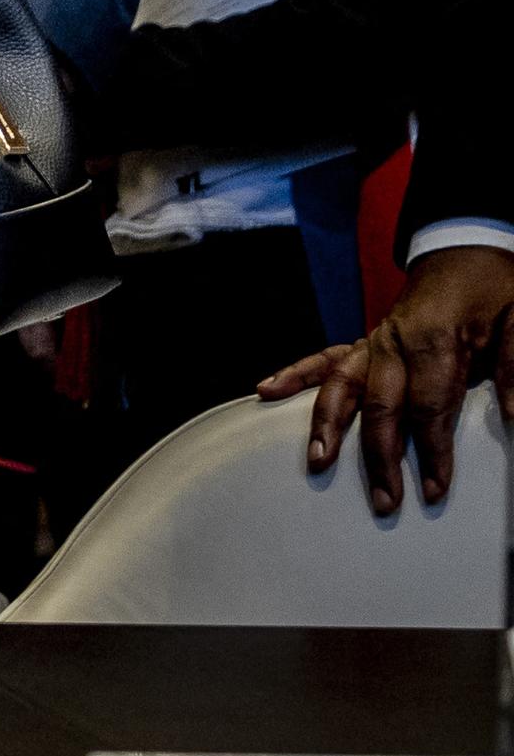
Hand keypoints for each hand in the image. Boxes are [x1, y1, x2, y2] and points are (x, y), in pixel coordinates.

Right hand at [256, 245, 513, 513]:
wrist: (465, 254)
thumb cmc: (494, 290)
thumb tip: (513, 418)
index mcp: (433, 339)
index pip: (427, 406)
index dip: (430, 451)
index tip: (432, 489)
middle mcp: (392, 342)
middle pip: (379, 406)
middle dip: (378, 457)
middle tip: (384, 502)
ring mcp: (373, 341)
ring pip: (341, 387)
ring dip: (327, 426)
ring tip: (317, 462)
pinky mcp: (365, 342)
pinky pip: (324, 359)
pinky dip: (294, 373)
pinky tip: (266, 390)